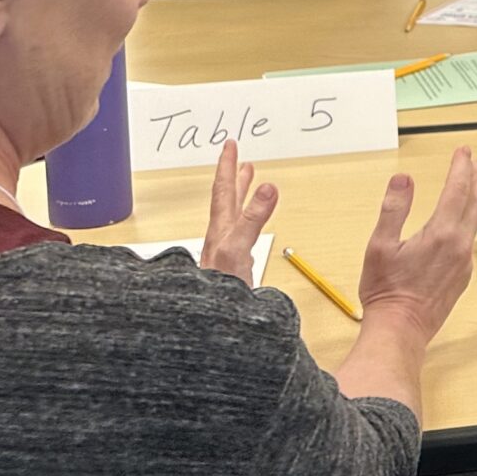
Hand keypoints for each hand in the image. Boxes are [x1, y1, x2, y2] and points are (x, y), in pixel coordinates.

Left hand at [199, 140, 276, 282]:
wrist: (209, 329)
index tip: (230, 145)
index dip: (228, 167)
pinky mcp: (234, 269)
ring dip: (242, 198)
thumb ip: (252, 219)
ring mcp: (227, 255)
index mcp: (222, 230)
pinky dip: (249, 224)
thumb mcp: (238, 249)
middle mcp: (222, 239)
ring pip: (234, 218)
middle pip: (228, 201)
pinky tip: (250, 231)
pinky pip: (242, 237)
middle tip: (240, 158)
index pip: (224, 191)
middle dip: (235, 178)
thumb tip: (267, 186)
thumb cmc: (216, 292)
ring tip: (249, 183)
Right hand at [357, 145, 476, 339]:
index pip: (458, 190)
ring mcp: (465, 262)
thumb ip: (393, 208)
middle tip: (475, 160)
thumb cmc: (386, 291)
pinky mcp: (463, 275)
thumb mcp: (379, 245)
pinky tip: (459, 220)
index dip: (461, 166)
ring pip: (476, 220)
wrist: (401, 330)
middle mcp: (459, 246)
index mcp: (441, 234)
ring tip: (472, 183)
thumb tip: (404, 179)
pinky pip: (469, 240)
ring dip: (476, 197)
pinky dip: (469, 220)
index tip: (463, 151)